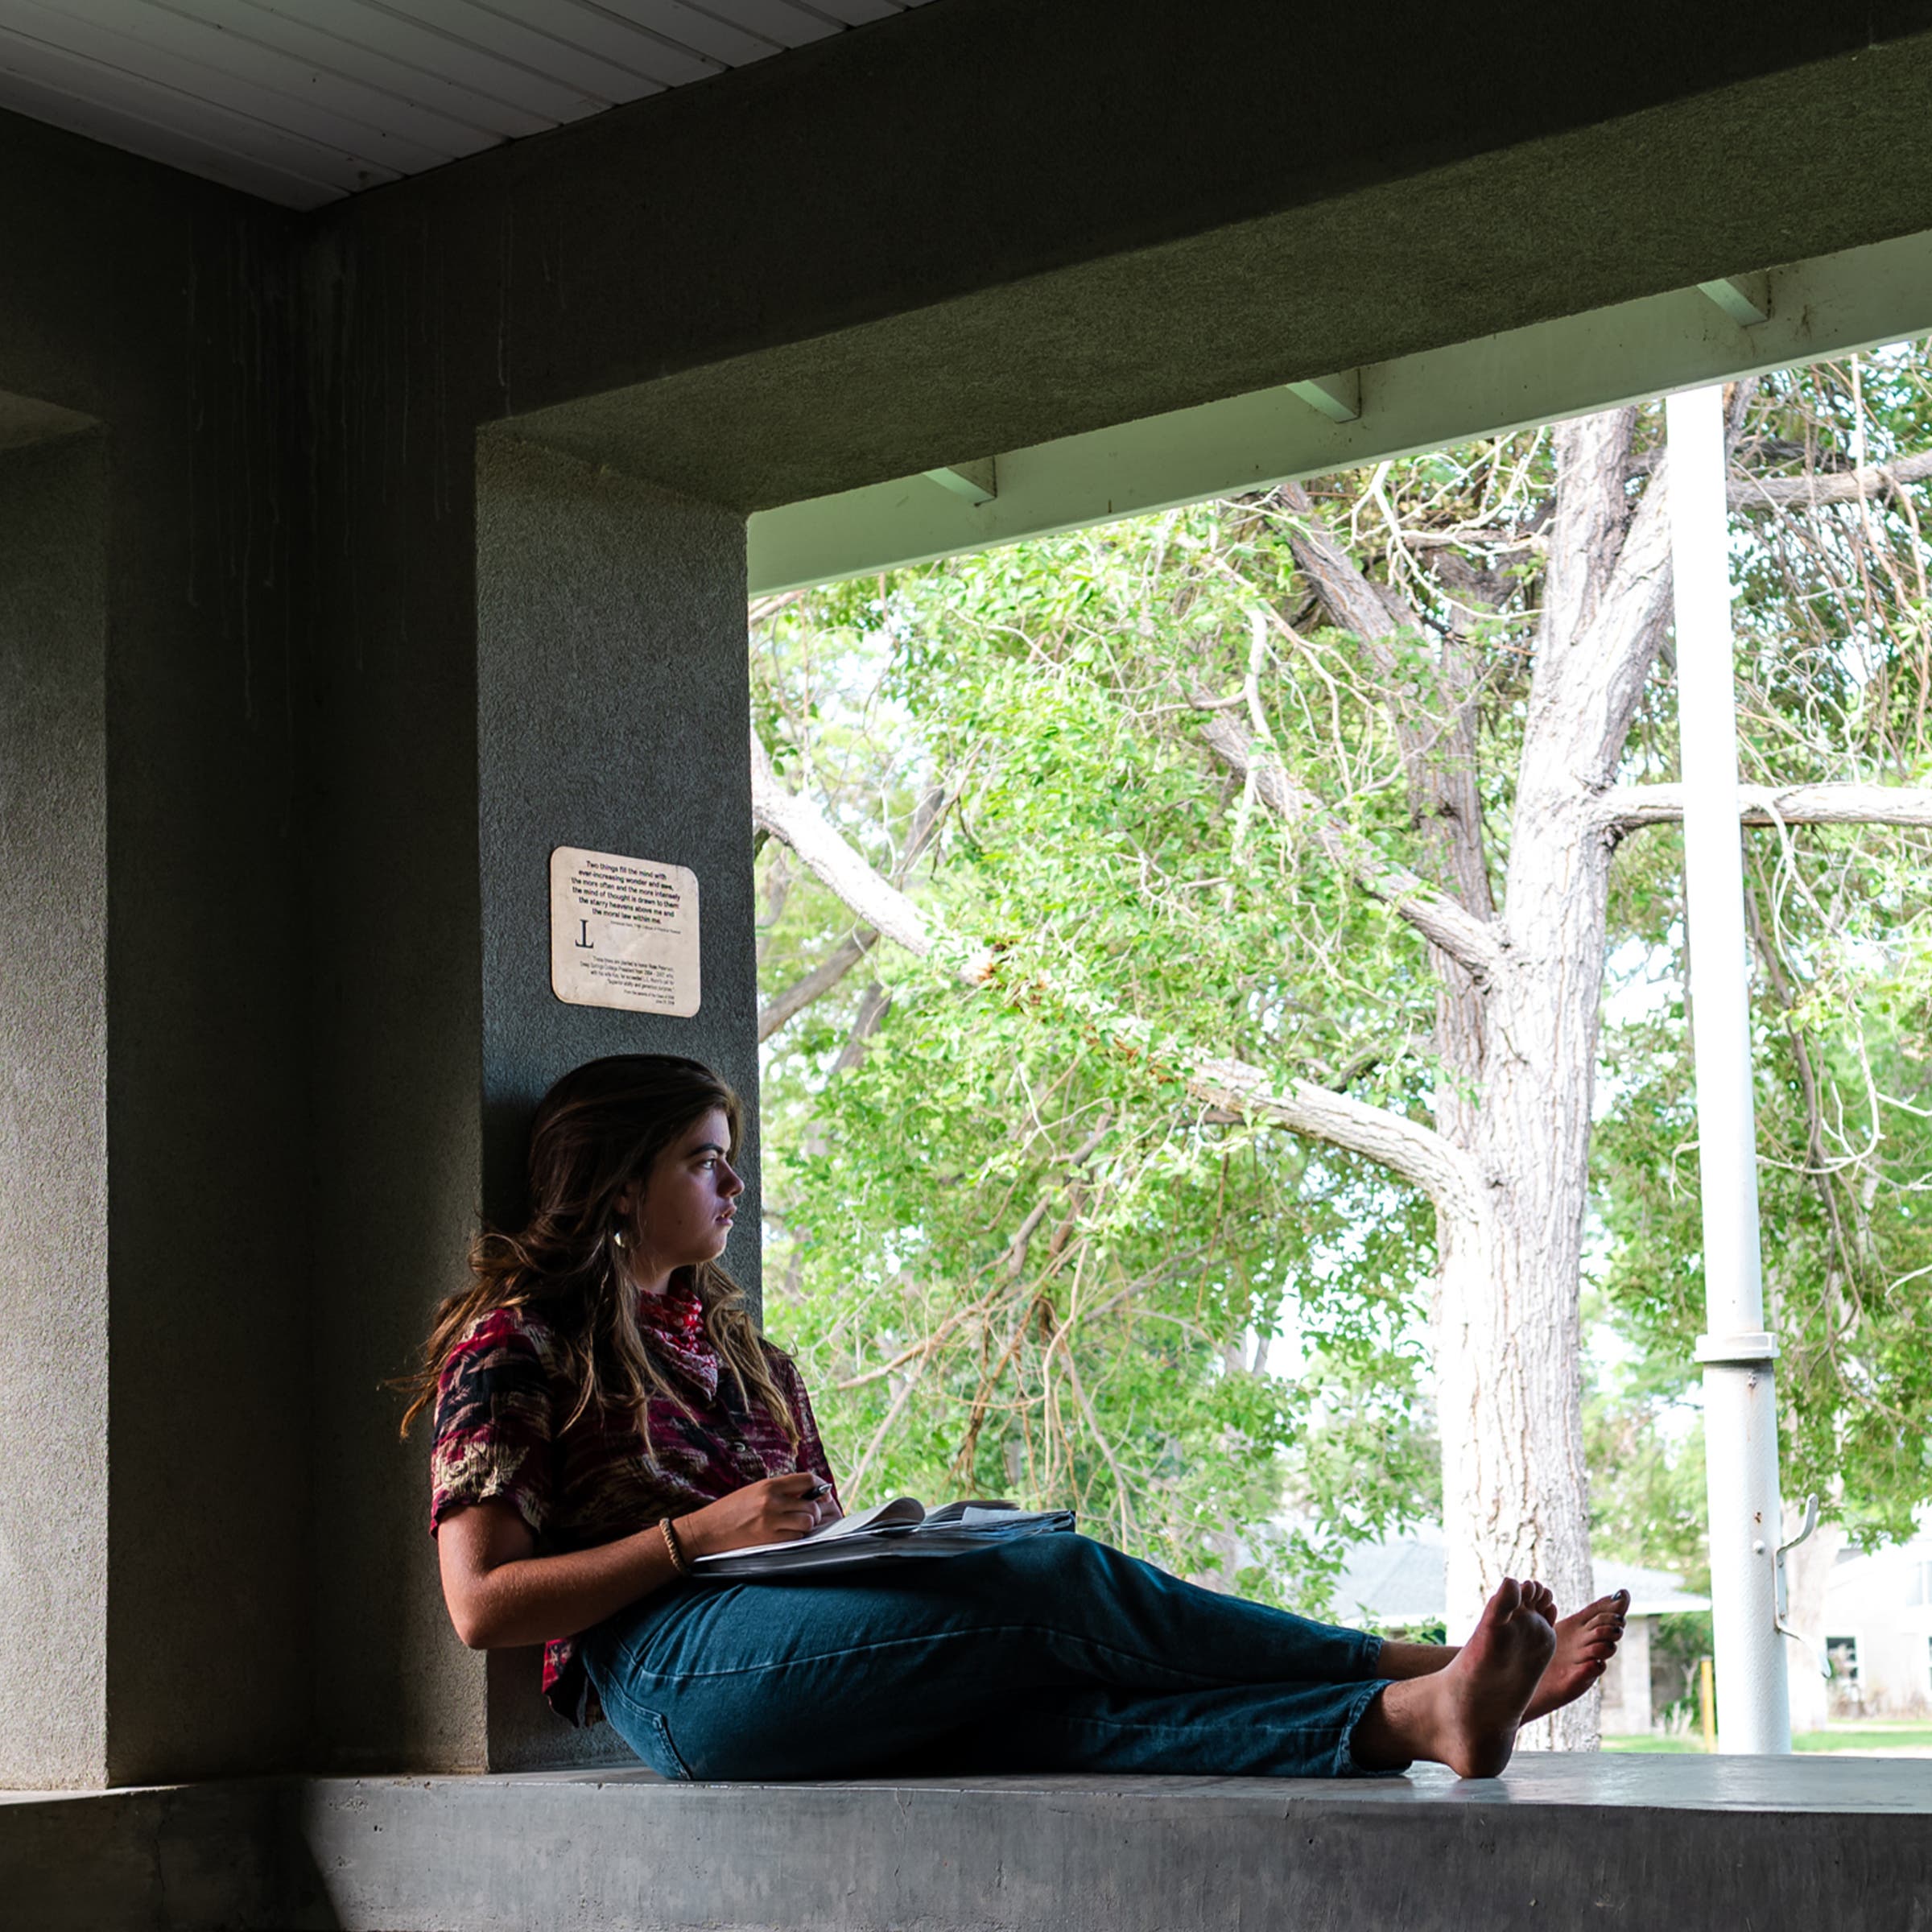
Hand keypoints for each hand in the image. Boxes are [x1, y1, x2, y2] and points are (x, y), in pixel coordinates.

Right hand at [678, 1473, 837, 1558]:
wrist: (706, 1530)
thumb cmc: (730, 1511)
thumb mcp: (755, 1492)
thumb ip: (780, 1491)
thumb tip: (809, 1494)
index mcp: (769, 1485)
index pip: (807, 1480)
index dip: (819, 1487)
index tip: (821, 1494)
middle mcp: (772, 1501)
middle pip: (812, 1504)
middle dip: (815, 1511)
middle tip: (808, 1516)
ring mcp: (771, 1520)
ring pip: (808, 1521)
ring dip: (807, 1526)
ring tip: (795, 1527)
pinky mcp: (768, 1539)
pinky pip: (796, 1538)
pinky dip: (796, 1538)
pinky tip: (785, 1536)